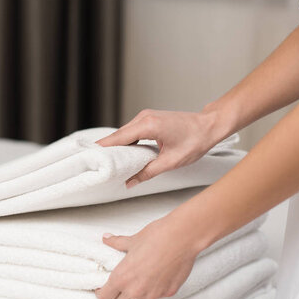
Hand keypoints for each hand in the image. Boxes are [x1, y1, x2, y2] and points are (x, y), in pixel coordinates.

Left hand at [94, 214, 204, 298]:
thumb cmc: (157, 237)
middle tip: (117, 287)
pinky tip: (153, 281)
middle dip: (116, 297)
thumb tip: (107, 239)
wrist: (182, 238)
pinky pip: (155, 298)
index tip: (102, 288)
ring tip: (134, 287)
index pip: (105, 297)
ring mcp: (153, 294)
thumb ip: (117, 243)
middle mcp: (136, 290)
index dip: (101, 293)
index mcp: (122, 277)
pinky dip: (152, 292)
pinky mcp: (168, 293)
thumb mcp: (132, 240)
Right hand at [96, 108, 222, 187]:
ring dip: (116, 146)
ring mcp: (146, 116)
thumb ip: (147, 172)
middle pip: (118, 135)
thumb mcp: (171, 162)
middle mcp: (144, 117)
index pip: (119, 138)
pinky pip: (131, 131)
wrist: (210, 126)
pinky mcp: (149, 119)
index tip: (88, 157)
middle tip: (94, 164)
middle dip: (107, 149)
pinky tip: (122, 154)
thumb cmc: (196, 140)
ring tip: (106, 162)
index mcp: (148, 125)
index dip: (103, 149)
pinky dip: (125, 142)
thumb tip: (130, 182)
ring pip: (124, 133)